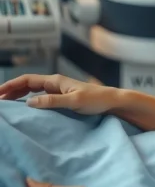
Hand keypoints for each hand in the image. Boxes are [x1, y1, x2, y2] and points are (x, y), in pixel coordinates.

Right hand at [0, 74, 118, 114]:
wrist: (112, 101)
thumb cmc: (96, 100)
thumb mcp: (74, 101)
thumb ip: (52, 101)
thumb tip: (29, 102)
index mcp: (56, 81)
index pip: (27, 80)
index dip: (10, 85)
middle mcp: (55, 83)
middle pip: (27, 83)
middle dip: (11, 89)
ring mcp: (59, 89)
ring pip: (32, 89)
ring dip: (18, 94)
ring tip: (5, 102)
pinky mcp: (63, 97)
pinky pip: (40, 95)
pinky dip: (29, 98)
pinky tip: (24, 106)